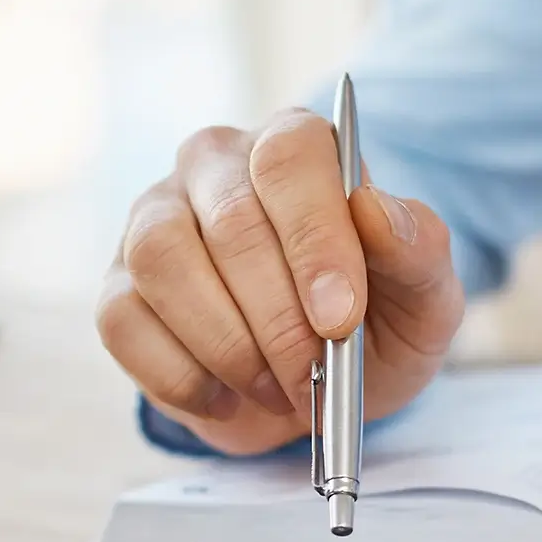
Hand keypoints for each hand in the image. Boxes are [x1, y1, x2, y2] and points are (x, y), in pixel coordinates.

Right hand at [98, 107, 465, 454]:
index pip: (289, 157)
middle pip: (229, 220)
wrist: (320, 384)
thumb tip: (375, 211)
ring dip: (224, 342)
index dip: (313, 238)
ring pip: (160, 260)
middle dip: (277, 316)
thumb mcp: (424, 298)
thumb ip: (417, 250)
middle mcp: (214, 166)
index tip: (340, 318)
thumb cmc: (374, 324)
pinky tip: (225, 396)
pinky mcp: (118, 285)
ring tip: (274, 388)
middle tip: (313, 376)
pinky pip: (122, 320)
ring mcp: (154, 221)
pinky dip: (179, 375)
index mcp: (293, 145)